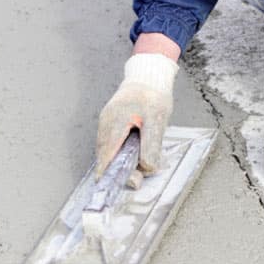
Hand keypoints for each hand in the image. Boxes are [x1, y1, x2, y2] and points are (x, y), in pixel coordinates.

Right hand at [95, 52, 177, 177]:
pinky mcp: (110, 123)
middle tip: (136, 178)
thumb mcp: (157, 121)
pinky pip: (112, 143)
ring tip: (138, 166)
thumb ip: (151, 146)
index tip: (109, 187)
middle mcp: (106, 125)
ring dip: (121, 161)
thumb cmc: (153, 96)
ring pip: (109, 150)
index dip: (107, 174)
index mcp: (115, 124)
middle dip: (119, 170)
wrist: (148, 76)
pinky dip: (121, 152)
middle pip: (106, 156)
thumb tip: (147, 168)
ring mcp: (106, 123)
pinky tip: (134, 153)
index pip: (106, 156)